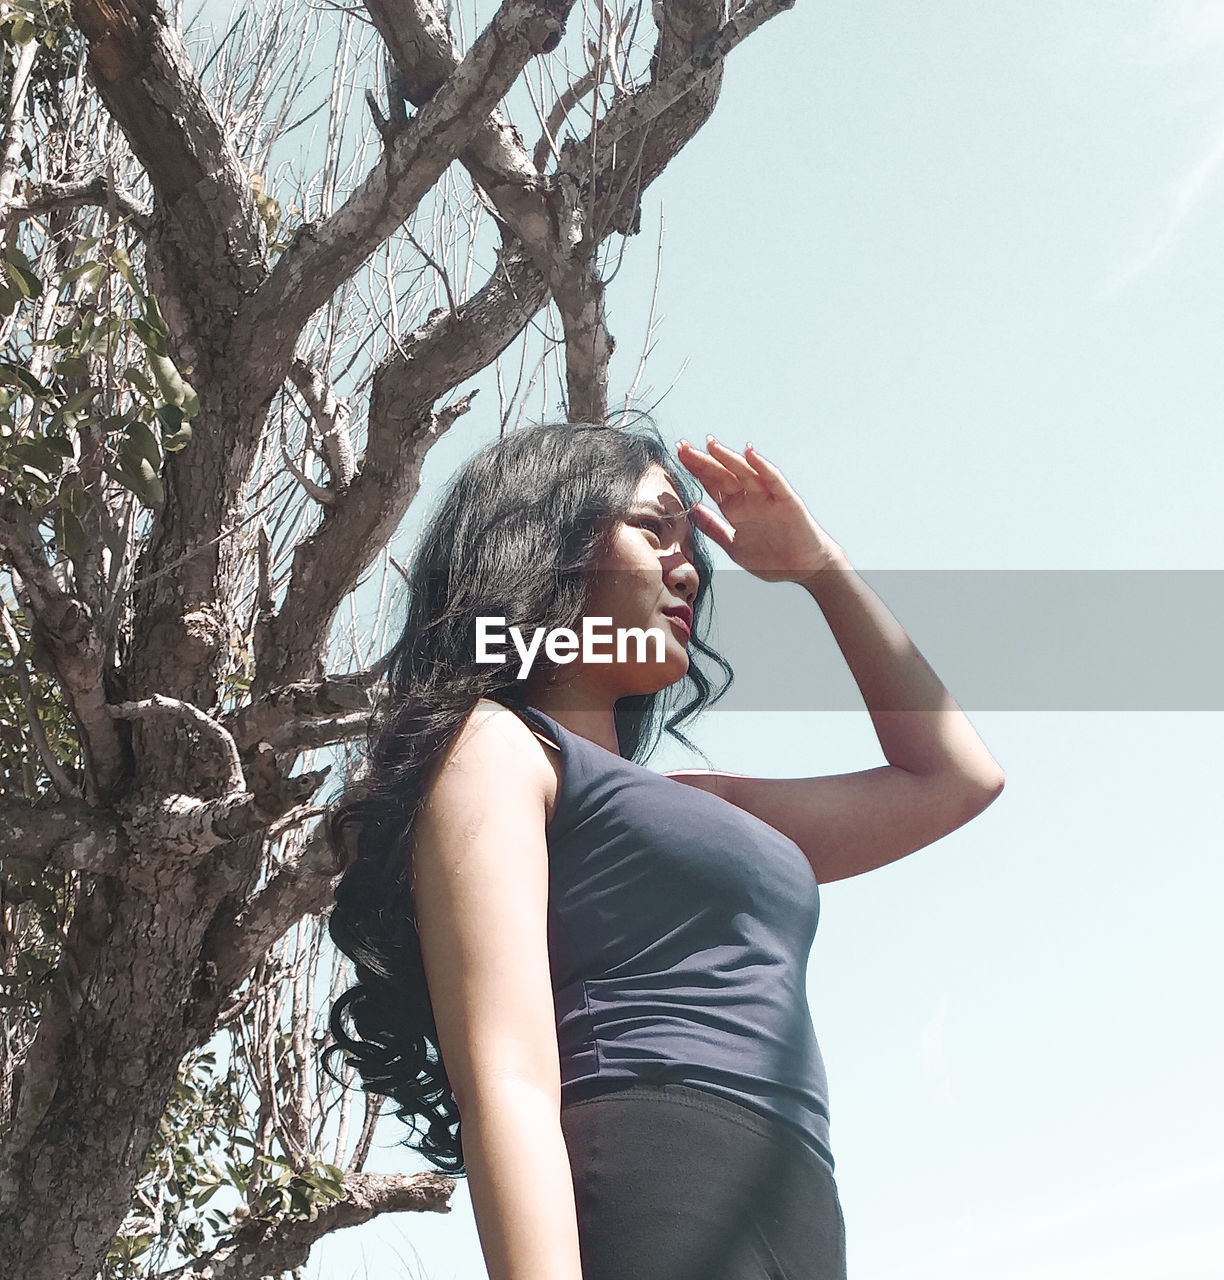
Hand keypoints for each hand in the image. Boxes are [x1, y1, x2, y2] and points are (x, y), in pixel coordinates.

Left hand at [674, 437, 845, 584]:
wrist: (805, 571)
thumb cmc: (772, 560)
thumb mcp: (734, 546)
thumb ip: (713, 528)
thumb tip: (691, 508)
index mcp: (736, 509)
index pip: (712, 485)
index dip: (695, 470)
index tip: (677, 456)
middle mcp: (750, 499)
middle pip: (722, 476)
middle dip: (703, 461)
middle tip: (682, 447)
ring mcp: (768, 498)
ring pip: (745, 474)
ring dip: (728, 458)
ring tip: (710, 445)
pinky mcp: (787, 501)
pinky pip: (773, 481)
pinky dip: (762, 467)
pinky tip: (749, 454)